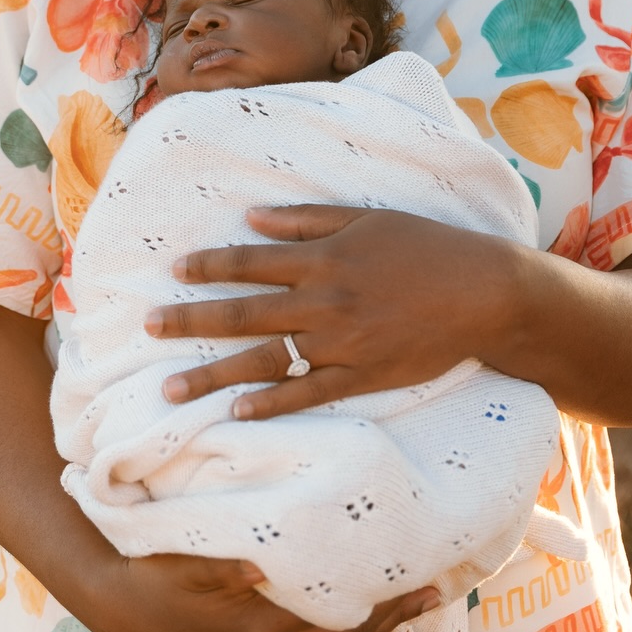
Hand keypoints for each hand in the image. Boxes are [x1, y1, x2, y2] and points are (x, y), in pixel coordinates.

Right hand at [91, 548, 440, 631]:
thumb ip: (227, 568)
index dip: (385, 607)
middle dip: (394, 621)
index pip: (340, 624)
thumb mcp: (187, 566)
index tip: (422, 582)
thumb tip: (265, 564)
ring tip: (414, 612)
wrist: (121, 611)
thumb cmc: (157, 577)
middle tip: (437, 593)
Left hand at [144, 204, 521, 418]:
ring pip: (266, 360)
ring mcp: (343, 343)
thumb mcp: (366, 219)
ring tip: (172, 389)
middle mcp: (325, 301)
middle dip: (191, 321)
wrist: (483, 293)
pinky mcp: (363, 376)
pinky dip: (272, 404)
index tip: (173, 271)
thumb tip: (251, 219)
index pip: (250, 262)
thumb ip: (305, 220)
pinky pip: (308, 394)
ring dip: (214, 375)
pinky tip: (236, 413)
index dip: (208, 266)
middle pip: (245, 313)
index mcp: (324, 258)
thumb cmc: (426, 247)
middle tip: (148, 328)